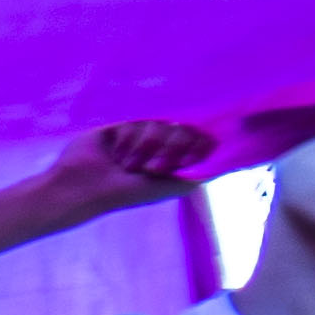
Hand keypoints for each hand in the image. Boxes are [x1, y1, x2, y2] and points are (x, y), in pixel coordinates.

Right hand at [31, 121, 217, 221]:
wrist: (88, 188)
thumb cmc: (131, 193)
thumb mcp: (174, 186)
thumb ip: (201, 172)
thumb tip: (227, 152)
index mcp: (174, 158)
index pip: (198, 137)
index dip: (194, 145)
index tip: (184, 162)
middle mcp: (159, 144)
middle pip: (181, 128)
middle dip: (168, 149)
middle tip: (151, 168)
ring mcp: (139, 134)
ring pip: (158, 123)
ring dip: (144, 147)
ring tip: (127, 165)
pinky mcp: (119, 125)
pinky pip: (136, 120)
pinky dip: (128, 139)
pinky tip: (116, 153)